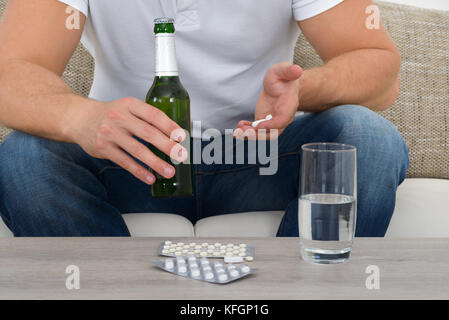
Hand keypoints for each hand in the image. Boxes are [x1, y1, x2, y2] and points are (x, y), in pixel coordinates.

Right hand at [68, 97, 187, 184]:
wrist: (80, 119)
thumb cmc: (110, 115)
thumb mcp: (127, 108)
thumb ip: (146, 118)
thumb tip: (173, 136)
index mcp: (130, 105)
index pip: (154, 115)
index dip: (170, 126)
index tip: (181, 137)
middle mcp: (119, 117)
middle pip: (148, 133)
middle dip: (167, 146)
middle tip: (181, 156)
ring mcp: (110, 133)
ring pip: (137, 150)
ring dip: (156, 163)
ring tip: (169, 171)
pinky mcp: (103, 148)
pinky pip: (125, 162)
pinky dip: (139, 171)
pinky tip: (150, 178)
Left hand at [235, 63, 301, 138]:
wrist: (281, 84)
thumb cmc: (283, 77)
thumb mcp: (283, 70)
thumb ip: (289, 71)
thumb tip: (297, 70)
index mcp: (289, 106)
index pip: (282, 120)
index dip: (272, 125)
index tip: (259, 125)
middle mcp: (283, 117)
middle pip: (273, 132)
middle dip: (259, 135)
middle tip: (245, 132)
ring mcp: (273, 121)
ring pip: (264, 134)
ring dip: (251, 134)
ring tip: (238, 132)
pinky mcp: (264, 121)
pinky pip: (257, 130)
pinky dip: (248, 130)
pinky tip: (240, 125)